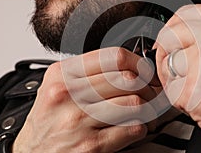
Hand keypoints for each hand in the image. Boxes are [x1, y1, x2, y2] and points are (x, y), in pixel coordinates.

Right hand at [13, 47, 159, 152]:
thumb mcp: (58, 86)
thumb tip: (128, 65)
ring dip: (148, 108)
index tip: (144, 72)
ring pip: (134, 102)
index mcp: (63, 74)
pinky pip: (132, 128)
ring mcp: (79, 119)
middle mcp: (69, 93)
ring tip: (145, 111)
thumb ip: (88, 72)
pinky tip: (135, 127)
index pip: (114, 56)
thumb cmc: (49, 120)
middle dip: (147, 87)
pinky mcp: (91, 145)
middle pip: (128, 79)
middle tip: (150, 92)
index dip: (138, 63)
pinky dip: (141, 127)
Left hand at [155, 4, 200, 152]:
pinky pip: (171, 89)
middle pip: (171, 35)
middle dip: (169, 54)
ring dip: (176, 79)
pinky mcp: (194, 88)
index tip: (170, 41)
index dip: (174, 30)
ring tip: (199, 89)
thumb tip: (192, 34)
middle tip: (178, 69)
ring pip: (169, 63)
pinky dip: (181, 99)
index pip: (186, 14)